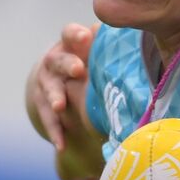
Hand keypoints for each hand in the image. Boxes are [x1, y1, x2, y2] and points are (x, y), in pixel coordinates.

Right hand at [27, 22, 97, 154]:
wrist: (61, 79)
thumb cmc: (89, 60)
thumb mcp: (96, 51)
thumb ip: (109, 46)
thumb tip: (137, 34)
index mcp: (70, 45)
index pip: (69, 34)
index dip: (76, 35)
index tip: (86, 37)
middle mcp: (54, 62)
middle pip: (57, 60)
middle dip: (67, 64)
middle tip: (78, 70)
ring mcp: (45, 83)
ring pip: (48, 89)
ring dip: (55, 97)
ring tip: (60, 106)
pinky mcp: (42, 105)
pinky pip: (48, 119)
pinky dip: (55, 132)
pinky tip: (61, 145)